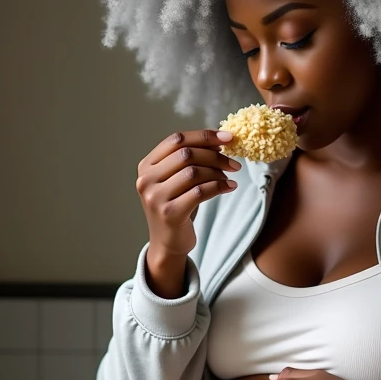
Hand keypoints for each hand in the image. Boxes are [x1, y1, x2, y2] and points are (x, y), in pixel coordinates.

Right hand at [135, 129, 241, 257]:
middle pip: (186, 154)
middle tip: (234, 163)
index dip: (204, 136)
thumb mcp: (176, 180)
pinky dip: (219, 186)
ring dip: (218, 172)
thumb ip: (190, 160)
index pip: (176, 140)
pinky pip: (200, 192)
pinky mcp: (170, 213)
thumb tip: (220, 141)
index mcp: (146, 165)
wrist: (167, 242)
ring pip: (194, 172)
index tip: (228, 137)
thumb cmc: (177, 206)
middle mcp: (146, 179)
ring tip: (229, 177)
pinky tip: (230, 187)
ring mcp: (155, 197)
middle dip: (215, 156)